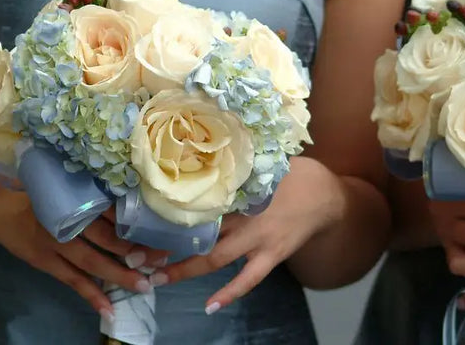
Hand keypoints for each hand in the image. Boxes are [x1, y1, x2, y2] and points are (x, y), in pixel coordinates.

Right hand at [0, 189, 163, 318]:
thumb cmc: (39, 190)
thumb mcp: (66, 183)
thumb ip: (94, 192)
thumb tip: (132, 200)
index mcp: (77, 197)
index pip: (114, 212)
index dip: (137, 223)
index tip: (161, 231)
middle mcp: (69, 220)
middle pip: (108, 238)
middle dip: (136, 251)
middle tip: (161, 260)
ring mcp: (56, 244)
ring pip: (93, 263)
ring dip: (120, 276)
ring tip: (144, 286)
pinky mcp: (45, 262)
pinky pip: (72, 281)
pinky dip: (91, 295)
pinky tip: (109, 309)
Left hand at [153, 160, 342, 313]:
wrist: (327, 196)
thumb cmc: (291, 175)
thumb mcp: (260, 163)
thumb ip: (231, 169)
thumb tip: (195, 159)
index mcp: (240, 188)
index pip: (196, 200)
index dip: (166, 209)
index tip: (139, 216)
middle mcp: (245, 214)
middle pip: (198, 232)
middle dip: (166, 246)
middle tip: (137, 256)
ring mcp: (260, 238)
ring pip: (216, 258)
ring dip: (186, 269)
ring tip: (158, 280)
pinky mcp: (273, 255)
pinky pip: (249, 279)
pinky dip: (229, 293)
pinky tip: (210, 306)